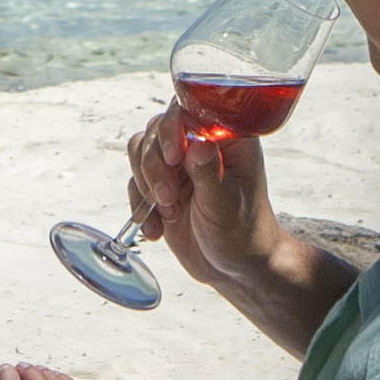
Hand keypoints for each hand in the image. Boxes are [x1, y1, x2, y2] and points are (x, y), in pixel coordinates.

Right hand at [119, 98, 296, 297]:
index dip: (173, 128)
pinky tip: (156, 229)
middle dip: (156, 166)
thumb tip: (198, 144)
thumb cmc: (244, 234)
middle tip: (168, 198)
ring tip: (168, 213)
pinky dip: (139, 205)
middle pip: (158, 129)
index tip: (173, 158)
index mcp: (227, 139)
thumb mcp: (228, 205)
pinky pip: (135, 181)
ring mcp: (178, 165)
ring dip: (146, 184)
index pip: (190, 111)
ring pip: (141, 151)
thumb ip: (210, 174)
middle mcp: (200, 144)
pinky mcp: (161, 185)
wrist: (235, 268)